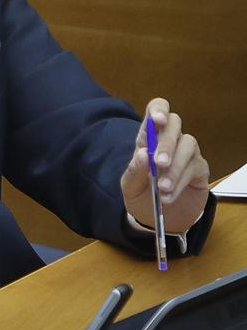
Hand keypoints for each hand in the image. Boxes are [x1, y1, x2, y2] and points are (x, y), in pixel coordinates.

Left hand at [121, 98, 210, 234]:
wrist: (158, 220)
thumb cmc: (141, 195)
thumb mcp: (130, 186)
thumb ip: (134, 170)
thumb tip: (143, 154)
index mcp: (147, 137)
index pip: (157, 109)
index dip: (159, 109)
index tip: (157, 120)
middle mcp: (170, 140)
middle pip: (175, 124)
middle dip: (167, 142)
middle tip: (159, 163)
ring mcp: (187, 153)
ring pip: (188, 145)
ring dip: (175, 167)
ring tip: (162, 188)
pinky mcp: (199, 169)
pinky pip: (195, 167)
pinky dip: (181, 181)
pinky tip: (169, 195)